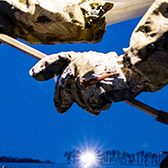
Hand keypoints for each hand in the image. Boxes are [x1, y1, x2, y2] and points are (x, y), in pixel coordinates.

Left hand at [29, 51, 147, 114]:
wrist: (134, 71)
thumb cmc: (119, 70)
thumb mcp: (96, 64)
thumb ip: (80, 73)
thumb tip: (63, 91)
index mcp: (78, 57)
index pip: (56, 60)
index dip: (44, 67)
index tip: (33, 74)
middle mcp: (77, 67)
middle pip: (61, 88)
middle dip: (60, 100)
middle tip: (60, 110)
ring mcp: (83, 79)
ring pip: (78, 100)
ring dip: (88, 103)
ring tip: (103, 97)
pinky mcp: (90, 91)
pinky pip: (91, 105)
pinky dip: (99, 106)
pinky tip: (108, 99)